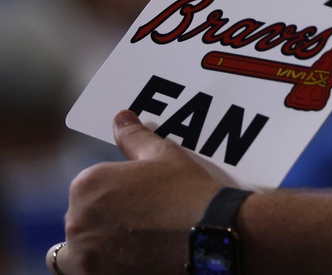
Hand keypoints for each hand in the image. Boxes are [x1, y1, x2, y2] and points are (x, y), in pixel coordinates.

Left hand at [55, 110, 221, 274]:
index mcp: (88, 185)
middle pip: (83, 217)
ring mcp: (85, 252)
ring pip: (80, 247)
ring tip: (133, 241)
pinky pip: (85, 270)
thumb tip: (120, 117)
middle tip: (140, 219)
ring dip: (98, 243)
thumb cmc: (186, 192)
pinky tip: (128, 257)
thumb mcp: (163, 155)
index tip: (139, 197)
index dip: (115, 191)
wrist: (208, 234)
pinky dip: (101, 264)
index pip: (89, 187)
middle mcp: (77, 219)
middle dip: (105, 217)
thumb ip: (134, 137)